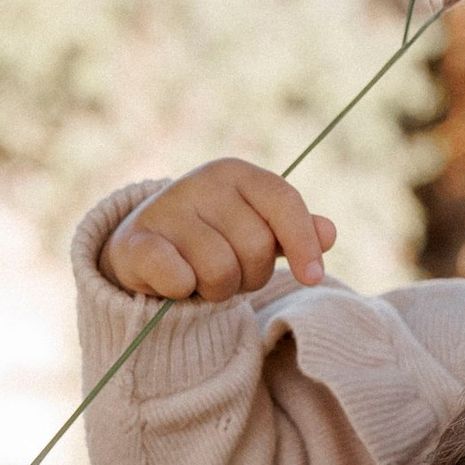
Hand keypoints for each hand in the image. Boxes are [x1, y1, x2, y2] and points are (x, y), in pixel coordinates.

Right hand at [103, 158, 334, 302]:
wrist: (144, 250)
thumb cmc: (213, 239)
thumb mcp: (257, 229)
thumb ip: (294, 230)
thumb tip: (329, 233)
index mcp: (236, 173)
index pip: (284, 201)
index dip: (303, 243)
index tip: (312, 277)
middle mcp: (201, 182)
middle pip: (256, 247)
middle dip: (250, 275)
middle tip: (231, 272)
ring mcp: (165, 209)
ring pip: (220, 271)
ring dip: (217, 289)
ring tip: (202, 277)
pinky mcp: (135, 242)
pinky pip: (178, 279)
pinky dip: (182, 291)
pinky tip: (174, 282)